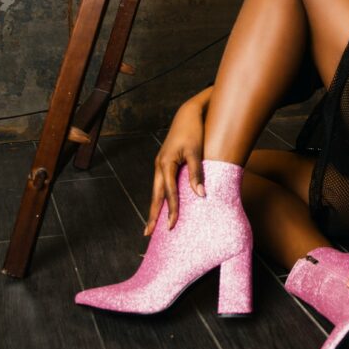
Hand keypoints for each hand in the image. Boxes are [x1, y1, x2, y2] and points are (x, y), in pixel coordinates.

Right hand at [146, 98, 206, 234]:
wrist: (188, 114)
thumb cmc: (194, 132)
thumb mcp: (196, 152)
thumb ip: (196, 173)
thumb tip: (200, 195)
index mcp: (165, 164)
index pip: (169, 193)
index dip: (171, 211)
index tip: (171, 227)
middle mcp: (159, 165)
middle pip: (155, 195)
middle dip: (152, 215)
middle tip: (148, 233)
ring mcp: (160, 164)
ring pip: (156, 190)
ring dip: (155, 207)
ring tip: (153, 224)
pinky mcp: (164, 163)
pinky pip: (161, 184)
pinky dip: (160, 196)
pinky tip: (163, 204)